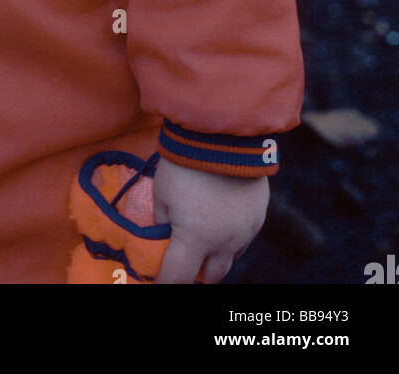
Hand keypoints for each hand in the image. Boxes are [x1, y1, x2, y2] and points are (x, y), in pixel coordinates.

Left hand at [152, 155, 268, 283]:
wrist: (224, 133)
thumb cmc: (185, 163)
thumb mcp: (162, 192)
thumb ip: (161, 221)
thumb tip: (162, 235)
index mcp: (196, 239)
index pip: (177, 278)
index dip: (165, 283)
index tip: (158, 283)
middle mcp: (224, 242)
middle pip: (210, 277)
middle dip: (194, 273)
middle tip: (182, 260)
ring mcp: (245, 231)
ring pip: (229, 260)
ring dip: (214, 257)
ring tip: (202, 238)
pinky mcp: (258, 217)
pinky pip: (243, 240)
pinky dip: (230, 239)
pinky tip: (220, 220)